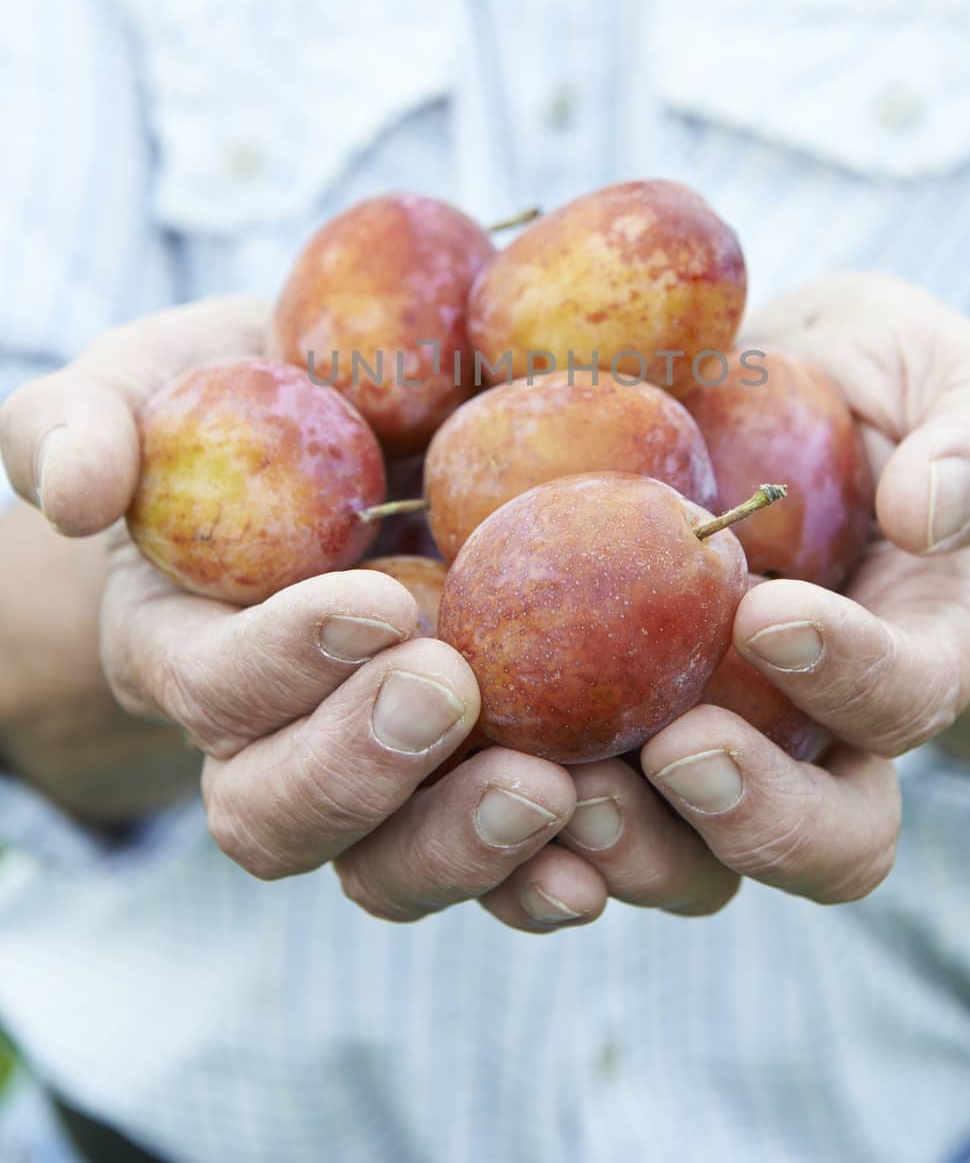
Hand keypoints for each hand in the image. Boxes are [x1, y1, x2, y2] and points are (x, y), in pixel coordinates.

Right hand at [0, 302, 585, 929]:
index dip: (285, 662)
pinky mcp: (476, 762)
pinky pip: (503, 854)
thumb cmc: (234, 396)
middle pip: (281, 815)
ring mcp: (379, 762)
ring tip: (558, 797)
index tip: (381, 602)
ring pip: (390, 866)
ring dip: (467, 849)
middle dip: (362, 771)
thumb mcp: (142, 380)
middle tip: (452, 693)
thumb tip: (75, 496)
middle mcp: (274, 732)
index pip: (215, 687)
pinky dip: (555, 862)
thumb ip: (78, 421)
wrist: (351, 418)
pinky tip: (616, 833)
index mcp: (185, 648)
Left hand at [497, 275, 969, 920]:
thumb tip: (931, 514)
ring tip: (546, 785)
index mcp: (908, 653)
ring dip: (622, 845)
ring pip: (683, 861)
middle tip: (673, 750)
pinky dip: (509, 826)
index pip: (904, 702)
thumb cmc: (869, 384)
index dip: (852, 680)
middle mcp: (813, 731)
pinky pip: (560, 820)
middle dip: (746, 820)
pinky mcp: (593, 726)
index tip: (769, 611)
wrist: (758, 399)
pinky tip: (451, 769)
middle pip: (809, 840)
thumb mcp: (944, 377)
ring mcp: (701, 742)